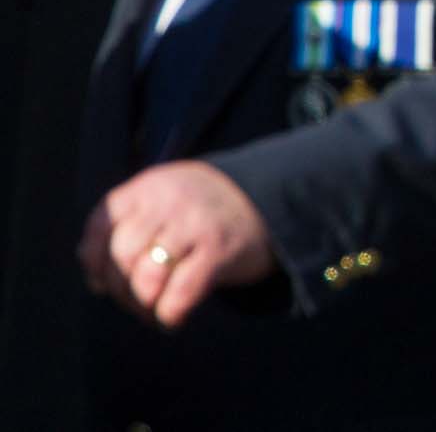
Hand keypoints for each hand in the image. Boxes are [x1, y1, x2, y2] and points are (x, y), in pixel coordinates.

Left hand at [78, 161, 275, 328]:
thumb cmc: (207, 209)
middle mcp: (170, 201)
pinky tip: (173, 317)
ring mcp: (196, 225)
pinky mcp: (220, 251)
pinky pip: (180, 294)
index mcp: (150, 186)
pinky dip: (169, 315)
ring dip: (144, 305)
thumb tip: (94, 273)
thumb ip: (130, 221)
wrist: (273, 200)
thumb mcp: (166, 198)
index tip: (101, 283)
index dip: (94, 262)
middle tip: (133, 303)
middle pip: (122, 256)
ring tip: (153, 311)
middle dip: (120, 290)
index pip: (102, 225)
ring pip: (147, 278)